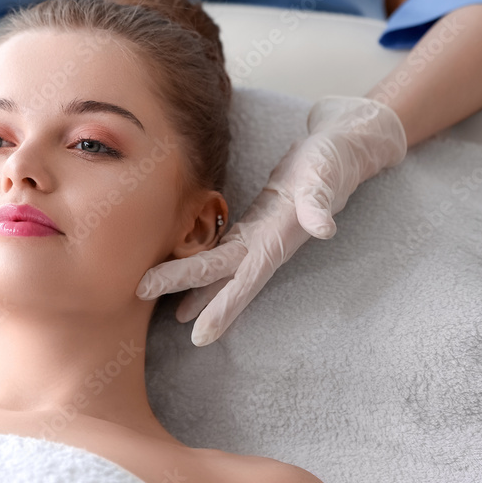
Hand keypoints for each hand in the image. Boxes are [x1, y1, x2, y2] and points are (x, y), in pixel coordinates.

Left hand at [135, 95, 407, 345]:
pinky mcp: (254, 222)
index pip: (245, 280)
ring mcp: (258, 235)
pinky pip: (223, 250)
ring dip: (192, 287)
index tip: (198, 334)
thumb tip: (322, 228)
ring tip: (164, 308)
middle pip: (219, 274)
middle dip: (182, 288)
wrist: (343, 148)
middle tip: (139, 295)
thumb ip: (321, 201)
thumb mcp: (326, 175)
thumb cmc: (333, 159)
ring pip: (219, 268)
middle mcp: (265, 244)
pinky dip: (203, 266)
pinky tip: (185, 275)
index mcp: (278, 239)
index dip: (222, 307)